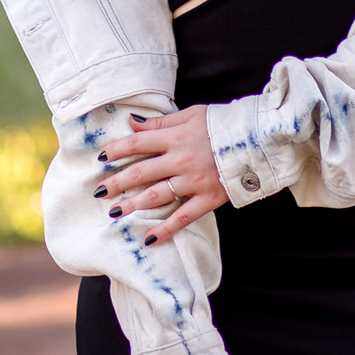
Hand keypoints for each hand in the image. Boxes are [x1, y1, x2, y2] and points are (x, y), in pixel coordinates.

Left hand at [96, 107, 226, 242]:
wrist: (255, 139)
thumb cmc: (221, 124)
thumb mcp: (191, 114)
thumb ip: (161, 123)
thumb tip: (132, 122)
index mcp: (175, 137)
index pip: (138, 143)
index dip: (117, 150)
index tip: (101, 158)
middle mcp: (180, 160)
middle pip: (141, 172)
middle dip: (117, 182)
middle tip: (99, 192)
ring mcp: (193, 181)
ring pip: (156, 196)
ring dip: (133, 205)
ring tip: (114, 213)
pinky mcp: (207, 198)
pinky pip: (183, 217)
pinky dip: (165, 229)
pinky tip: (148, 239)